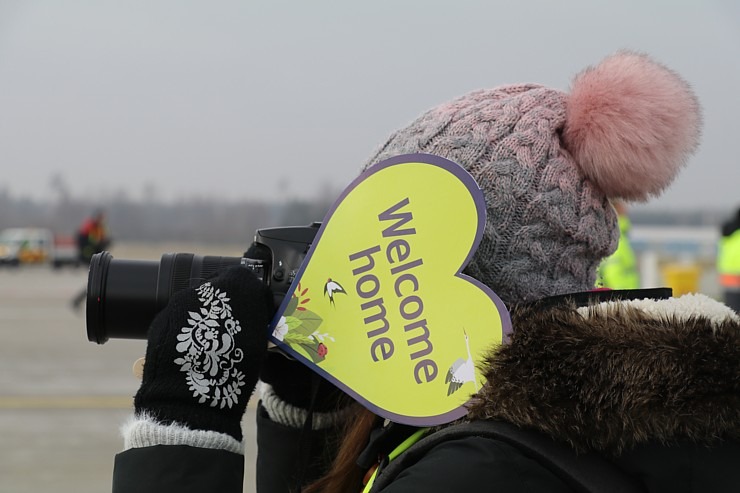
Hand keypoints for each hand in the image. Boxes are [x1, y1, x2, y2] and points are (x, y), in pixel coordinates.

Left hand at [134, 266, 272, 440]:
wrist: (190, 396)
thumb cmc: (232, 368)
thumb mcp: (258, 341)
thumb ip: (257, 318)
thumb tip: (256, 310)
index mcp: (235, 287)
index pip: (246, 280)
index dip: (251, 298)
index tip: (255, 315)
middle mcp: (205, 287)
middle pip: (220, 289)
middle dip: (227, 307)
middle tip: (232, 332)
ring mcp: (179, 302)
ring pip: (198, 303)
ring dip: (206, 318)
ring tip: (210, 346)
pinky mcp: (161, 319)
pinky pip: (180, 318)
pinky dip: (188, 330)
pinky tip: (193, 351)